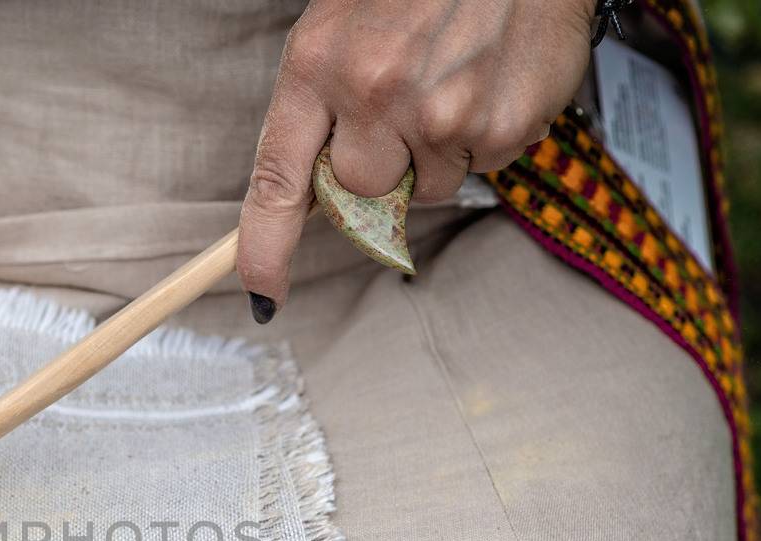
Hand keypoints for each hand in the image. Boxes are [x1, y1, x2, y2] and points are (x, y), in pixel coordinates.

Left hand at [238, 0, 595, 316]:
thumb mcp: (342, 26)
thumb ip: (320, 106)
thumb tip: (316, 193)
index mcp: (315, 65)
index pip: (275, 181)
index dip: (264, 249)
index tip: (261, 294)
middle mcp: (371, 93)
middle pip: (358, 195)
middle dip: (378, 169)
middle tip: (403, 108)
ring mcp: (439, 115)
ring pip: (424, 188)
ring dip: (436, 152)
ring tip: (453, 77)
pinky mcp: (498, 128)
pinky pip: (482, 168)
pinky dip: (485, 135)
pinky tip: (490, 77)